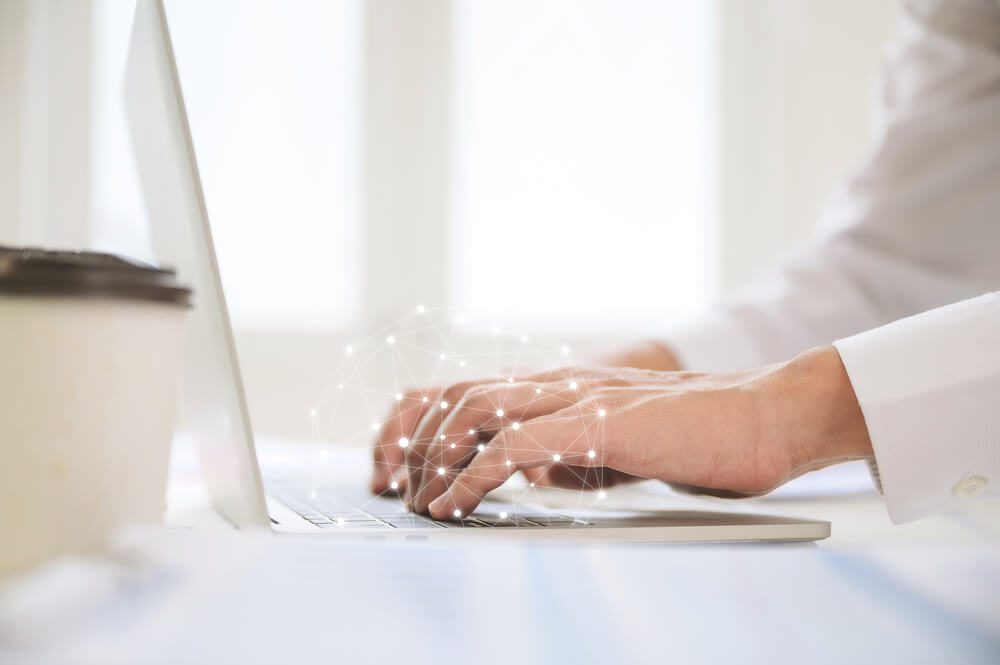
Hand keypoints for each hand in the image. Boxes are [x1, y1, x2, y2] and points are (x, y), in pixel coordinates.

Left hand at [399, 346, 871, 519]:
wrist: (769, 416)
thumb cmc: (704, 435)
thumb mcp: (618, 446)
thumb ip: (571, 452)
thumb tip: (533, 472)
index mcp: (562, 387)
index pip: (469, 389)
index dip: (422, 422)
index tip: (401, 466)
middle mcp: (560, 382)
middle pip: (454, 393)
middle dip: (407, 440)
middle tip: (389, 486)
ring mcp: (577, 398)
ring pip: (472, 409)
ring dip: (432, 458)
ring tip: (418, 501)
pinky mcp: (598, 425)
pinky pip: (514, 446)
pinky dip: (473, 476)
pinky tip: (456, 505)